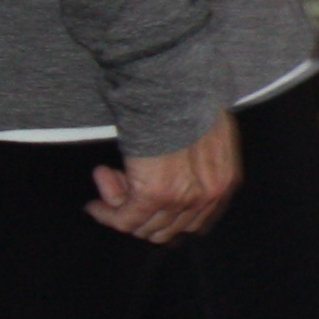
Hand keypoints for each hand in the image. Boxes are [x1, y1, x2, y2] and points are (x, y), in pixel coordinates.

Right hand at [89, 114, 238, 243]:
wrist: (173, 89)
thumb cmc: (186, 102)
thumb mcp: (206, 137)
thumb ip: (198, 163)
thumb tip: (171, 176)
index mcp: (224, 182)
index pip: (194, 222)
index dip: (164, 215)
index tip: (142, 202)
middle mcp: (207, 196)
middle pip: (168, 228)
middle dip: (140, 212)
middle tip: (120, 185)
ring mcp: (182, 198)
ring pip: (144, 226)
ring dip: (120, 207)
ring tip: (106, 178)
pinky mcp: (154, 195)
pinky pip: (124, 219)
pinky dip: (106, 214)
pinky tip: (94, 205)